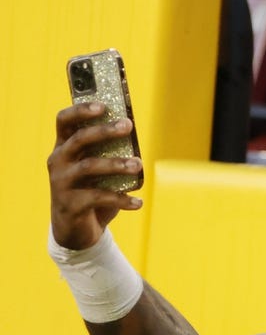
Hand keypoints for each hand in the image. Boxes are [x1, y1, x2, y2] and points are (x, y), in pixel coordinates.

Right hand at [47, 103, 143, 250]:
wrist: (75, 229)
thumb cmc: (91, 188)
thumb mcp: (98, 167)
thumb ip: (110, 150)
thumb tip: (134, 131)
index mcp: (64, 147)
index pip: (64, 120)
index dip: (81, 110)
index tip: (103, 105)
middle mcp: (58, 161)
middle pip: (79, 139)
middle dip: (104, 131)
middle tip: (128, 125)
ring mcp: (61, 183)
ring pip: (89, 166)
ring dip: (116, 164)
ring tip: (138, 164)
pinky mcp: (70, 204)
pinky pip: (98, 197)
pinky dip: (121, 199)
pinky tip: (138, 202)